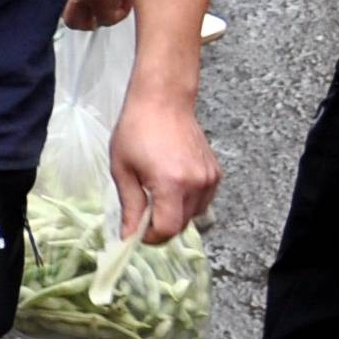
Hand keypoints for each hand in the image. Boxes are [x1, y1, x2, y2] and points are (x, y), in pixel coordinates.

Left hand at [107, 86, 220, 246]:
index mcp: (172, 184)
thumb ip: (130, 207)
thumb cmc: (136, 130)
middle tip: (142, 212)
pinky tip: (171, 185)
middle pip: (182, 225)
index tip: (136, 232)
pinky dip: (187, 202)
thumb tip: (129, 236)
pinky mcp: (216, 173)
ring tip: (156, 194)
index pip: (168, 229)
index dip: (151, 237)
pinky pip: (203, 201)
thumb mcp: (123, 170)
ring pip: (194, 215)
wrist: (163, 101)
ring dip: (174, 214)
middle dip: (161, 226)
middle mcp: (197, 184)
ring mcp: (210, 178)